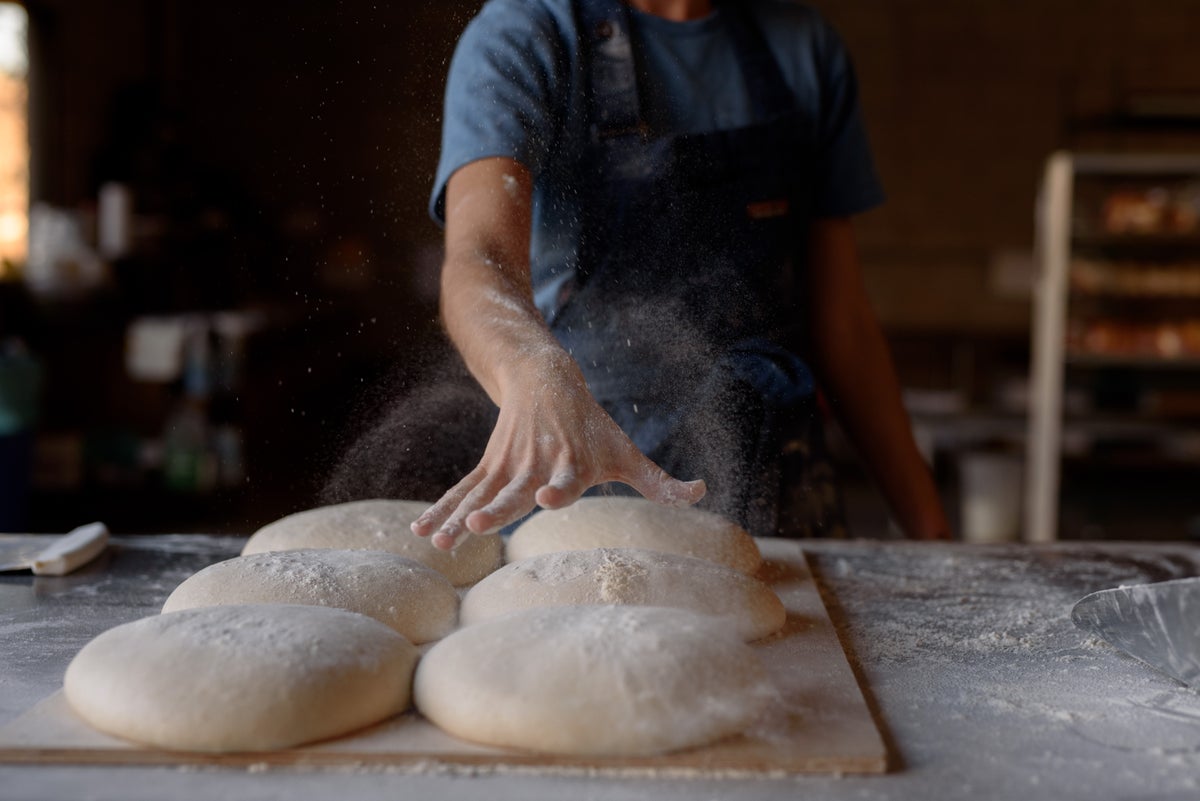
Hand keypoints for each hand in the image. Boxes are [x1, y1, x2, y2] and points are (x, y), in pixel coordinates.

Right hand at [411, 360, 705, 549]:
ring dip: (458, 516)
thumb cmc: (594, 427)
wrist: (544, 379)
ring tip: (439, 541)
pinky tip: (422, 534)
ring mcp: (508, 465)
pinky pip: (462, 491)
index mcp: (571, 463)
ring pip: (481, 494)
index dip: (558, 490)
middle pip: (514, 490)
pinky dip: (442, 510)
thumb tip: (702, 493)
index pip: (566, 479)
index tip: (548, 498)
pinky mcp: (489, 467)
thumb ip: (660, 481)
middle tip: (477, 525)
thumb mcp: (628, 452)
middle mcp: (536, 464)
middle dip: (495, 509)